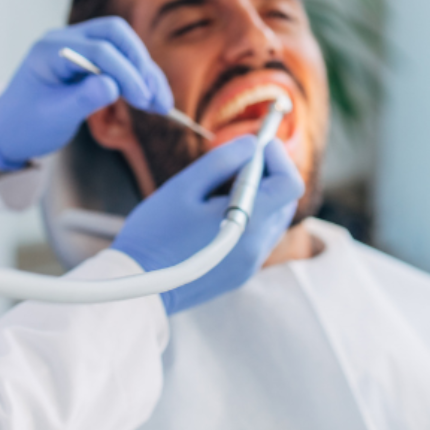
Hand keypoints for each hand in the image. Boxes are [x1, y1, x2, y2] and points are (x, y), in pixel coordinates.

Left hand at [0, 17, 172, 169]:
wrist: (9, 130)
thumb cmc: (26, 125)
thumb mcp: (54, 117)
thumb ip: (82, 100)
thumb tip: (113, 86)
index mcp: (49, 50)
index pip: (98, 50)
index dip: (125, 73)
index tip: (143, 99)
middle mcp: (64, 39)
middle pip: (115, 34)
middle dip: (140, 64)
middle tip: (154, 97)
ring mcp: (77, 46)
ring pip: (122, 45)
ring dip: (144, 71)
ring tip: (161, 103)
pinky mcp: (89, 58)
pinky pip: (120, 59)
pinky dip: (137, 77)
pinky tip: (152, 98)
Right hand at [112, 137, 303, 314]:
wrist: (138, 285)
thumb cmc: (154, 233)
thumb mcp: (185, 187)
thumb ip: (223, 161)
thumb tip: (251, 144)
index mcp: (249, 223)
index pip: (290, 184)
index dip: (278, 158)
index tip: (257, 145)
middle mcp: (258, 247)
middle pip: (285, 202)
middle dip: (269, 175)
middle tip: (239, 160)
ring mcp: (251, 264)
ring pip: (273, 220)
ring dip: (260, 197)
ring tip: (225, 186)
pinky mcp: (241, 274)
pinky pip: (259, 238)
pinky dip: (251, 218)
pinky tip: (219, 213)